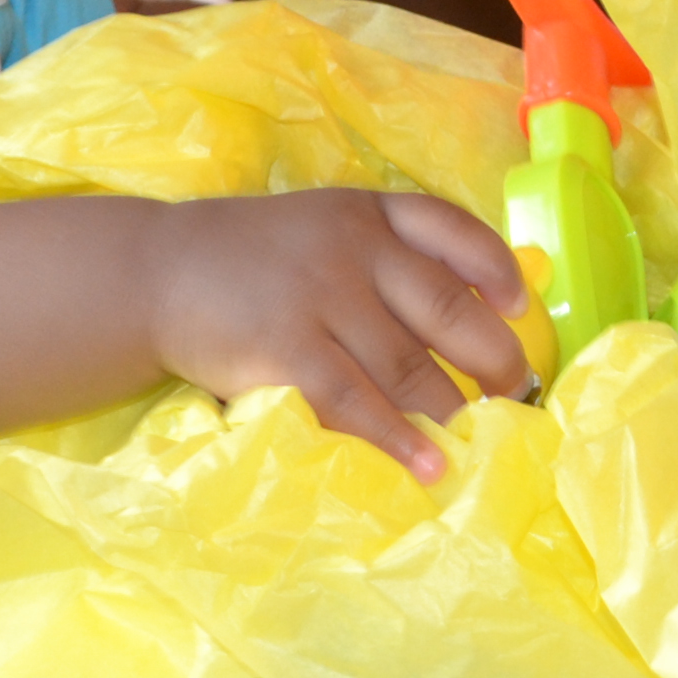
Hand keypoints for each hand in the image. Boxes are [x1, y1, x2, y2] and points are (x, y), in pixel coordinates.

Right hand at [145, 189, 536, 478]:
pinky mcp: (287, 349)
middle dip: (491, 355)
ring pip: (407, 364)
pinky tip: (427, 464)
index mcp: (366, 213)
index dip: (495, 266)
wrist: (156, 272)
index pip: (450, 228)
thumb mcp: (321, 227)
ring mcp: (321, 298)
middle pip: (444, 306)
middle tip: (514, 393)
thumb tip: (471, 306)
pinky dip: (398, 439)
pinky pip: (357, 402)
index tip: (520, 304)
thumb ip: (382, 254)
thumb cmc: (250, 259)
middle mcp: (353, 249)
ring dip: (451, 410)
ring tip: (478, 442)